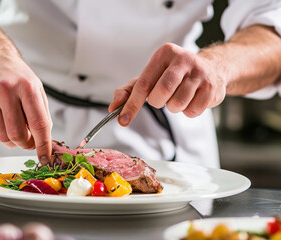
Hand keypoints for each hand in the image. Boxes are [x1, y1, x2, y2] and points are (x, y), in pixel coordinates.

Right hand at [0, 55, 51, 161]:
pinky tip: (2, 117)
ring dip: (12, 140)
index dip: (43, 145)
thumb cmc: (18, 77)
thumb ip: (43, 116)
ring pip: (2, 136)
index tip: (45, 157)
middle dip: (25, 144)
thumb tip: (45, 142)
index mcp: (27, 87)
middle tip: (28, 141)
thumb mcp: (38, 90)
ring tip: (15, 127)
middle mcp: (6, 90)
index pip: (38, 124)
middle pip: (17, 134)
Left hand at [109, 43, 226, 125]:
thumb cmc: (173, 75)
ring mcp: (200, 73)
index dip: (132, 105)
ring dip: (174, 108)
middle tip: (162, 98)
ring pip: (178, 104)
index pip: (143, 84)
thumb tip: (113, 107)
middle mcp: (183, 59)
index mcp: (164, 54)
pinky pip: (193, 111)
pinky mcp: (212, 87)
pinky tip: (192, 100)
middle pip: (161, 93)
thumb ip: (130, 90)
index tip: (122, 120)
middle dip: (158, 102)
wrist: (212, 69)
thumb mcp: (151, 76)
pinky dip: (188, 111)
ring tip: (178, 97)